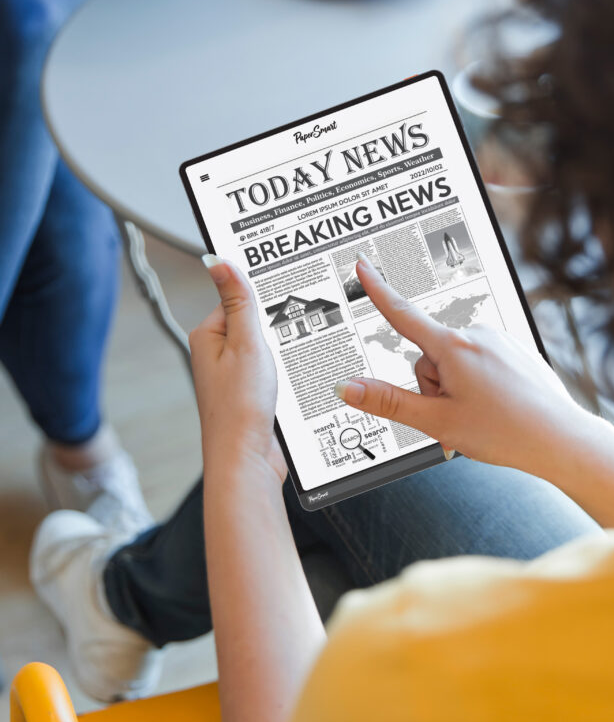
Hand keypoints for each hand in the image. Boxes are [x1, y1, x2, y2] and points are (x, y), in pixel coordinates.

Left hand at [189, 256, 284, 481]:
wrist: (246, 462)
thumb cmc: (239, 409)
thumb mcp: (246, 344)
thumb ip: (238, 300)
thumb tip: (216, 260)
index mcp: (208, 336)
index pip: (240, 298)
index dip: (266, 300)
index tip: (288, 298)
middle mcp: (217, 355)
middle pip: (257, 323)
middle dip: (280, 329)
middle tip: (293, 336)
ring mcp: (234, 377)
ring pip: (270, 349)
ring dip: (286, 354)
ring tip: (292, 363)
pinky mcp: (251, 395)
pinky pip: (275, 372)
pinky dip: (288, 373)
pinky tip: (297, 380)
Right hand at [335, 256, 598, 479]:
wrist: (562, 439)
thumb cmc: (506, 432)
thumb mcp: (437, 421)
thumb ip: (388, 402)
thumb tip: (349, 388)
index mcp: (454, 347)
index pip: (403, 314)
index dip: (378, 290)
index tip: (363, 266)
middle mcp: (477, 334)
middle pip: (430, 358)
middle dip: (433, 388)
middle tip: (455, 418)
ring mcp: (499, 341)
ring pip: (455, 363)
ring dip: (456, 390)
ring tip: (481, 417)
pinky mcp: (515, 350)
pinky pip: (480, 364)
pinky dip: (480, 385)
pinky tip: (497, 408)